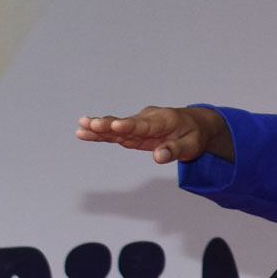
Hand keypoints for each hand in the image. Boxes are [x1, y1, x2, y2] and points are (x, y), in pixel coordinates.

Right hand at [75, 104, 231, 165]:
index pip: (144, 125)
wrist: (196, 123)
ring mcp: (139, 123)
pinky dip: (101, 133)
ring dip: (99, 128)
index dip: (129, 126)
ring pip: (117, 126)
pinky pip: (116, 132)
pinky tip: (84, 132)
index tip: (115, 125)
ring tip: (80, 128)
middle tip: (89, 124)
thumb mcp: (192, 146)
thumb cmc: (194, 135)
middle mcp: (147, 119)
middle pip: (126, 123)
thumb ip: (174, 150)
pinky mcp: (134, 130)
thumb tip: (158, 157)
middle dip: (107, 125)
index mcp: (163, 121)